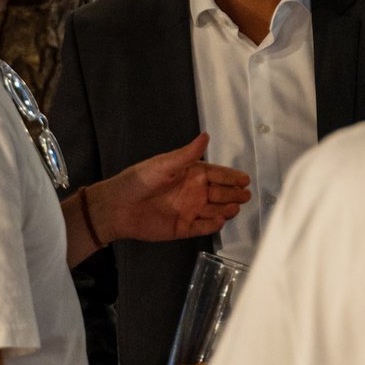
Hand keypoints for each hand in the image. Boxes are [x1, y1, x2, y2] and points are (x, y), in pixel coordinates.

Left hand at [96, 133, 249, 243]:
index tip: (245, 179)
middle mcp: (193, 192)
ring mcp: (189, 211)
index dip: (231, 176)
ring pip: (214, 210)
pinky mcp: (182, 228)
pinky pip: (202, 227)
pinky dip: (212, 225)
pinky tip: (221, 220)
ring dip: (226, 209)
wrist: (118, 207)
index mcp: (190, 174)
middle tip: (246, 195)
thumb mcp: (164, 164)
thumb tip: (206, 136)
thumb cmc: (140, 180)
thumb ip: (187, 154)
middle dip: (233, 193)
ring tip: (236, 207)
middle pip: (219, 193)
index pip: (217, 174)